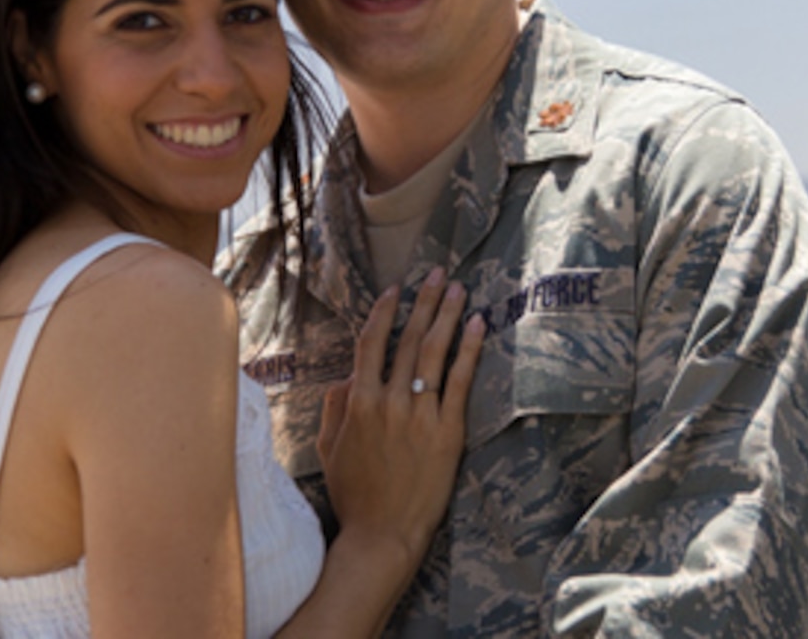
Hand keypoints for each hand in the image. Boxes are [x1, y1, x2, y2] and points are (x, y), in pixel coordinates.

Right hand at [317, 268, 484, 569]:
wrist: (384, 533)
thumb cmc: (355, 494)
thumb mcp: (329, 450)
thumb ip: (333, 409)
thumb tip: (344, 378)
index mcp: (358, 402)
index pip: (371, 343)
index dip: (384, 312)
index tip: (395, 289)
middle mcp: (389, 401)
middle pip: (408, 339)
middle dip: (424, 301)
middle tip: (438, 273)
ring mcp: (420, 414)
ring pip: (434, 353)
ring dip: (448, 315)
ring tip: (459, 289)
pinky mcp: (447, 430)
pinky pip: (461, 381)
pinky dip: (469, 350)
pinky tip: (478, 326)